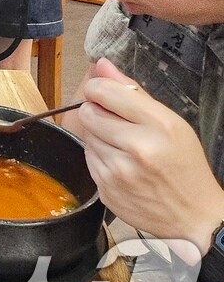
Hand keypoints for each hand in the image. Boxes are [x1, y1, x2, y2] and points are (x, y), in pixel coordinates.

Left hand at [76, 58, 223, 254]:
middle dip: (97, 113)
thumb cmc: (185, 165)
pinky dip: (99, 157)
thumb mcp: (171, 123)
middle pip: (89, 112)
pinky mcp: (106, 189)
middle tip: (117, 124)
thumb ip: (132, 91)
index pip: (104, 92)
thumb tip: (101, 64)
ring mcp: (119, 171)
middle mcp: (137, 147)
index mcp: (158, 125)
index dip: (98, 89)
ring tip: (123, 147)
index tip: (103, 94)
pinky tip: (121, 164)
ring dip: (98, 137)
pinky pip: (88, 159)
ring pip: (86, 136)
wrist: (195, 217)